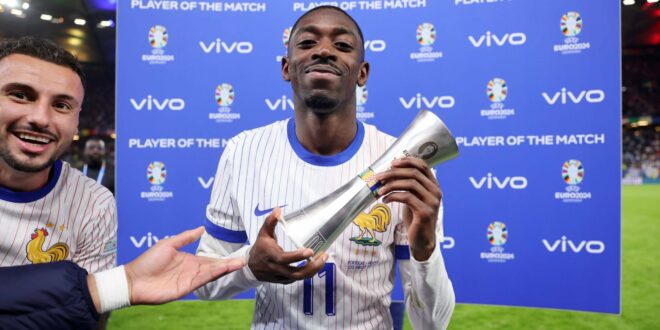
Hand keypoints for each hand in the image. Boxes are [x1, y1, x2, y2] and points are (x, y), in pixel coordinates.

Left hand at [124, 226, 244, 304]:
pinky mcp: (186, 288)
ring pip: (211, 273)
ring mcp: (190, 279)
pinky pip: (202, 280)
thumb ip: (186, 237)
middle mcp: (192, 270)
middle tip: (245, 259)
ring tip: (240, 263)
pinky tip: (224, 269)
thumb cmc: (147, 261)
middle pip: (214, 266)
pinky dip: (214, 274)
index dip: (223, 257)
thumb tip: (202, 228)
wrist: (133, 280)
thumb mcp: (168, 243)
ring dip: (225, 268)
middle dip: (229, 263)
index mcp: (189, 260)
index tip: (237, 254)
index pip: (210, 259)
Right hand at [248, 208, 327, 283]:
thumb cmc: (260, 248)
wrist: (251, 267)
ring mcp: (281, 276)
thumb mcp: (263, 234)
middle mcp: (276, 268)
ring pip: (299, 277)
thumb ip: (270, 222)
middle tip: (324, 256)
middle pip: (296, 273)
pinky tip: (316, 263)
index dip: (297, 256)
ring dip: (313, 270)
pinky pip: (298, 279)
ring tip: (323, 259)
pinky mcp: (284, 281)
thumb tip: (278, 210)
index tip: (310, 251)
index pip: (284, 258)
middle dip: (312, 266)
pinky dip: (308, 272)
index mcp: (271, 256)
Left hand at [376, 157, 441, 260]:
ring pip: (410, 184)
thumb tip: (390, 171)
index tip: (392, 163)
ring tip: (379, 190)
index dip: (407, 161)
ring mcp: (432, 201)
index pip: (423, 165)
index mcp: (434, 185)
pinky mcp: (425, 212)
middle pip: (413, 173)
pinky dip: (392, 196)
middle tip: (378, 177)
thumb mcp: (413, 198)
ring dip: (391, 185)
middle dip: (393, 173)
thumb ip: (408, 185)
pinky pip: (406, 197)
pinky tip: (385, 200)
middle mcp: (435, 191)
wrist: (422, 240)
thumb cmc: (415, 218)